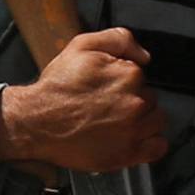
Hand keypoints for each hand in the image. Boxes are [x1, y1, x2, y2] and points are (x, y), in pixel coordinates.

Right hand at [0, 28, 167, 171]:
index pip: (141, 77)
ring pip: (155, 122)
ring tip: (117, 122)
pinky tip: (132, 139)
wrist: (36, 121)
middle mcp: (135, 103)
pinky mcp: (127, 154)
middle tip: (108, 106)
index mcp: (128, 75)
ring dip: (142, 121)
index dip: (123, 82)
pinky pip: (157, 148)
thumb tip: (144, 55)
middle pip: (149, 99)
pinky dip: (150, 144)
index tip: (108, 88)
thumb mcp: (82, 46)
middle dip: (132, 101)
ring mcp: (133, 131)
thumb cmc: (56, 88)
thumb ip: (118, 40)